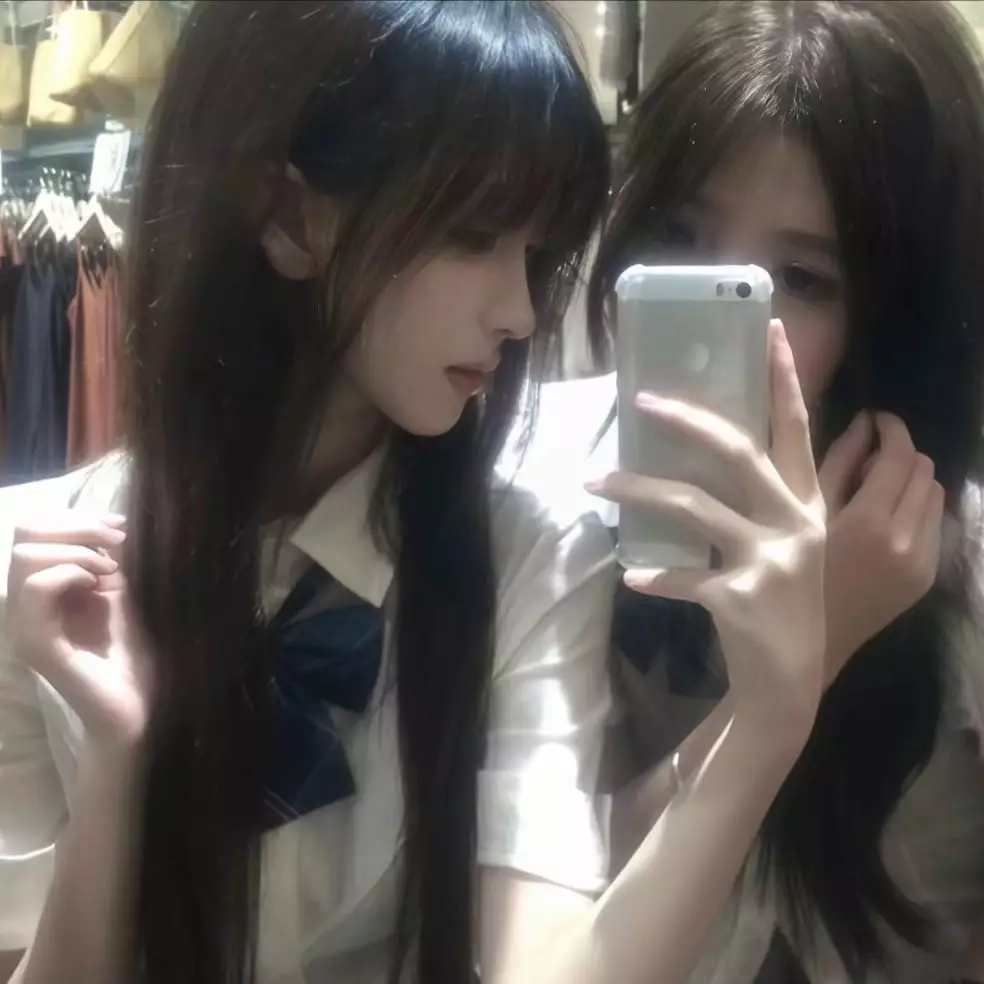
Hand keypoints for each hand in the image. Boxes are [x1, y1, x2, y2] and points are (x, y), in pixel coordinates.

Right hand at [6, 513, 153, 752]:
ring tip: (108, 571)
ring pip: (26, 556)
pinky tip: (98, 585)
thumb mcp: (120, 591)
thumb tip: (111, 519)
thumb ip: (106, 557)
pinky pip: (36, 588)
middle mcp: (23, 605)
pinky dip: (71, 572)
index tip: (119, 525)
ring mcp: (24, 625)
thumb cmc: (132, 649)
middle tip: (116, 544)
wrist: (138, 704)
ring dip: (77, 550)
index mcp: (40, 588)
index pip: (32, 529)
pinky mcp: (36, 644)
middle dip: (78, 526)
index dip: (75, 515)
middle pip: (24, 534)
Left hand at [589, 320, 825, 731]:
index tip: (769, 327)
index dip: (783, 378)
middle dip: (688, 420)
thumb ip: (757, 501)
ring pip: (694, 507)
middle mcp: (795, 523)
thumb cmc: (779, 603)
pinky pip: (684, 577)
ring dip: (638, 491)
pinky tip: (630, 575)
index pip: (796, 428)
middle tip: (642, 399)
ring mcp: (770, 561)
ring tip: (594, 482)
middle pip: (739, 452)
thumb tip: (697, 452)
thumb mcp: (785, 544)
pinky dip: (653, 575)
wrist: (788, 684)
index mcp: (808, 503)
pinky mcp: (740, 598)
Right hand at [818, 411, 943, 684]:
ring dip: (911, 483)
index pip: (901, 457)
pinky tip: (881, 522)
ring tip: (874, 491)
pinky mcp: (926, 579)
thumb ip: (839, 463)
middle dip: (901, 455)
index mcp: (869, 523)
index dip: (892, 429)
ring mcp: (921, 563)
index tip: (876, 420)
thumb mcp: (804, 512)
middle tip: (867, 458)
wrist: (805, 646)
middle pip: (925, 472)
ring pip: (935, 497)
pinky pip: (932, 526)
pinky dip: (913, 511)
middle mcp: (905, 541)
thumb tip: (865, 424)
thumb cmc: (789, 573)